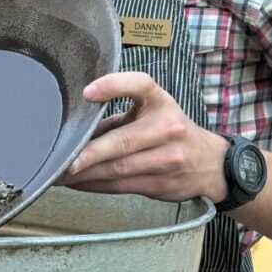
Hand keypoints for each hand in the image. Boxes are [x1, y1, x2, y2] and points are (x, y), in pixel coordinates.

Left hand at [61, 71, 228, 202]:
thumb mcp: (152, 113)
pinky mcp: (161, 184)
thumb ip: (118, 118)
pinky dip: (96, 185)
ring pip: (119, 169)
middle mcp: (167, 129)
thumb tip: (76, 131)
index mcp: (161, 103)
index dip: (114, 85)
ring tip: (60, 175)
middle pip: (122, 142)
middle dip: (89, 154)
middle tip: (62, 160)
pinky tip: (79, 184)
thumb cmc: (171, 132)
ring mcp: (167, 159)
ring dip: (85, 174)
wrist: (211, 164)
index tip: (88, 92)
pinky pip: (121, 186)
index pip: (141, 85)